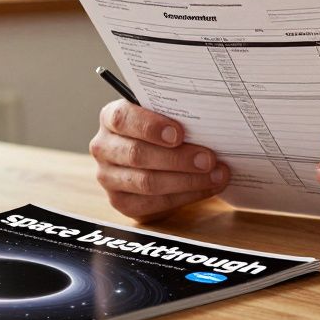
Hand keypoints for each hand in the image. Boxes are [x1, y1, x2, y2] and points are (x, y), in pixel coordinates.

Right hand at [90, 100, 228, 221]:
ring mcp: (109, 178)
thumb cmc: (162, 131)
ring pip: (147, 182)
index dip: (151, 127)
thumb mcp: (165, 116)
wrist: (155, 158)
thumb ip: (177, 116)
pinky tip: (206, 188)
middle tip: (208, 159)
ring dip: (187, 180)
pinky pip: (153, 203)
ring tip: (216, 175)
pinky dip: (185, 197)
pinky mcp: (121, 202)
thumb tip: (208, 123)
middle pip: (137, 154)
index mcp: (111, 117)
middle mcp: (104, 147)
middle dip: (178, 158)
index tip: (179, 133)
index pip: (122, 119)